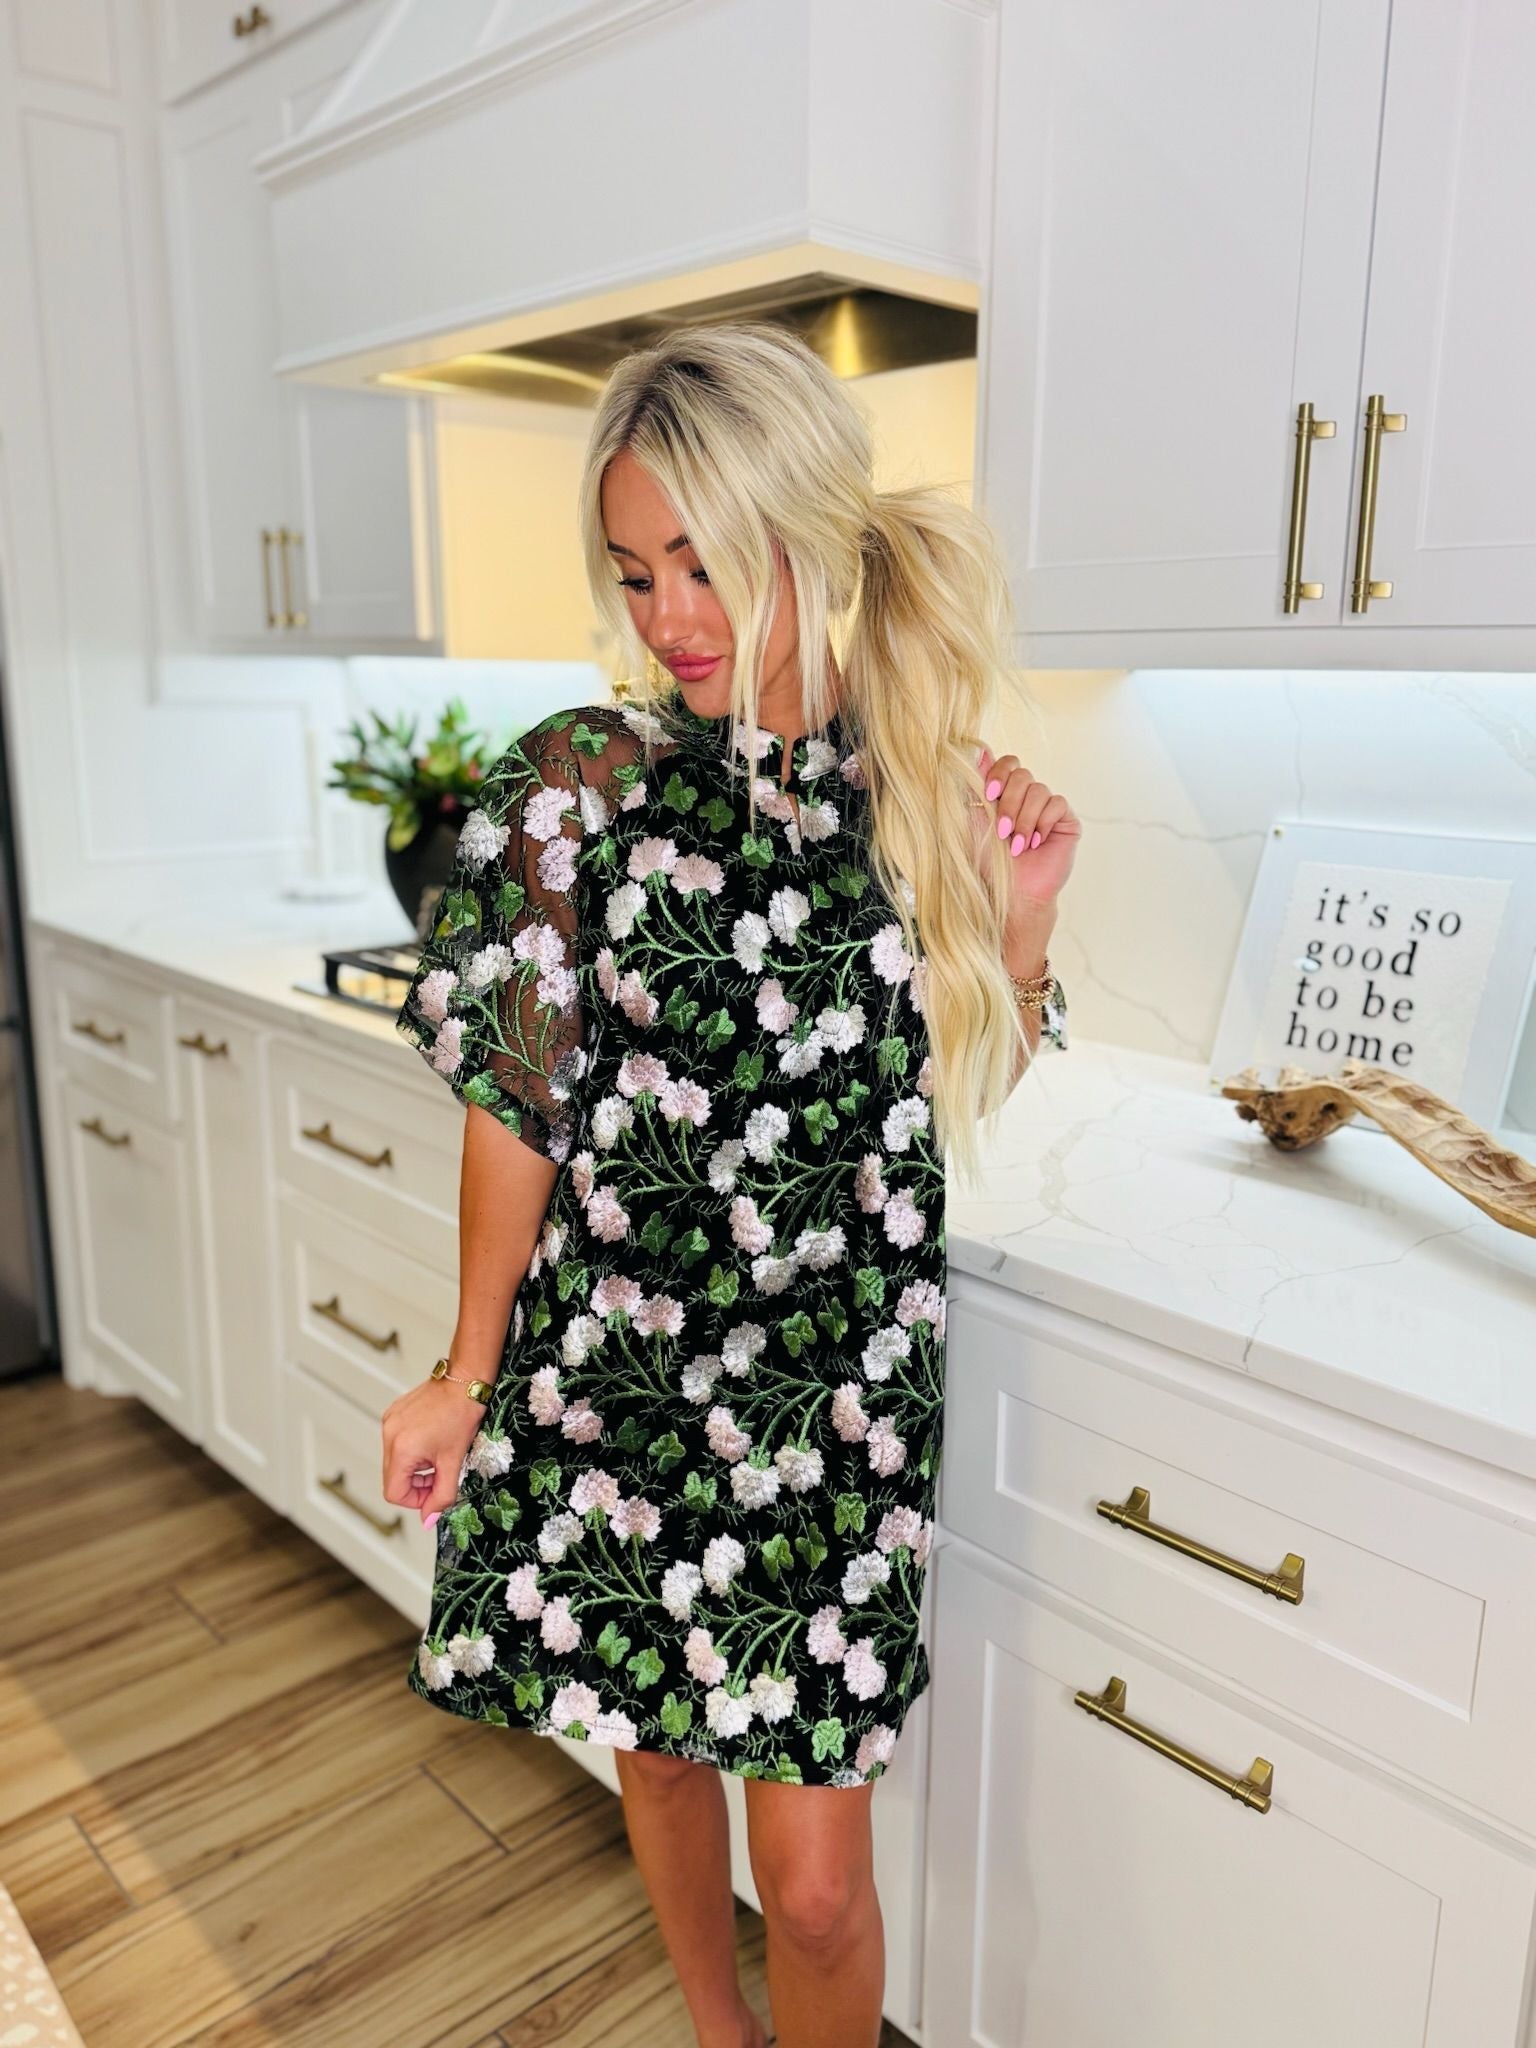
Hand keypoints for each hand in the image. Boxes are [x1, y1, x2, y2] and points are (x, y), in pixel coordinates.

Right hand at [381, 1378, 486, 1525]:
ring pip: (395, 1462)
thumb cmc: (461, 1415)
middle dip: (417, 1483)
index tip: (434, 1492)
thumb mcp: (454, 1462)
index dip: (415, 1499)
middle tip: (439, 1473)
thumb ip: (442, 1496)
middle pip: (393, 1478)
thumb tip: (428, 1519)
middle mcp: (389, 1435)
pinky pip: (396, 1443)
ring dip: (415, 1466)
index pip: (394, 1493)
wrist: (464, 1381)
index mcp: (401, 1450)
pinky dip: (412, 1450)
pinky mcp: (393, 1414)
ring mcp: (389, 1423)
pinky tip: (431, 1439)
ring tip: (437, 1453)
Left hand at [972, 745, 1080, 913]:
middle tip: (1002, 832)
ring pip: (1039, 790)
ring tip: (1017, 845)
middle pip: (1022, 774)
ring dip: (1024, 819)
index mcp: (1004, 793)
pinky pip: (1057, 804)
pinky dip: (1042, 824)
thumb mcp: (973, 821)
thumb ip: (974, 787)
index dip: (999, 772)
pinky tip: (1036, 843)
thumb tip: (978, 749)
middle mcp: (1026, 797)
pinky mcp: (1066, 820)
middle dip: (1009, 803)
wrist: (1011, 893)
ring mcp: (1047, 807)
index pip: (1007, 763)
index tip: (989, 794)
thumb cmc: (989, 863)